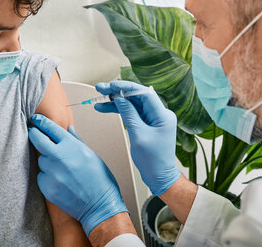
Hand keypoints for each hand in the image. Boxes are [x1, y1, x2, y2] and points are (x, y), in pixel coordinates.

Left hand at [28, 114, 128, 235]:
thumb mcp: (91, 155)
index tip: (36, 119)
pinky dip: (47, 176)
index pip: (51, 128)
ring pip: (41, 160)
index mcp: (72, 146)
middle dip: (34, 134)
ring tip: (61, 168)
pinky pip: (41, 176)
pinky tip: (60, 180)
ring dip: (46, 160)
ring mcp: (52, 173)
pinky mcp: (47, 187)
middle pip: (37, 140)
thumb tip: (69, 129)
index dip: (41, 122)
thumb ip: (76, 140)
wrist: (99, 205)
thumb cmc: (99, 180)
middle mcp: (60, 157)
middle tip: (33, 131)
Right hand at [95, 81, 180, 195]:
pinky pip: (132, 112)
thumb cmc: (153, 160)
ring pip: (132, 104)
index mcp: (162, 115)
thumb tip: (120, 98)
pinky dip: (119, 110)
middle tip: (101, 89)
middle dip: (118, 92)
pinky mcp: (148, 123)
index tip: (112, 85)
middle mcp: (160, 114)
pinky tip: (105, 108)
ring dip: (115, 101)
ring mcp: (154, 118)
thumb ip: (129, 114)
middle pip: (136, 96)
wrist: (159, 176)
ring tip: (98, 100)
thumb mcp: (138, 135)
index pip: (144, 93)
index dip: (126, 87)